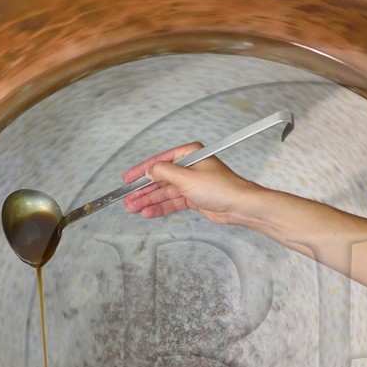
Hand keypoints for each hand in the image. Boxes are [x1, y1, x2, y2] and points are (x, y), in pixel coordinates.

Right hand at [120, 144, 261, 224]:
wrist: (239, 205)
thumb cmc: (220, 187)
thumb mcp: (187, 177)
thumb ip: (164, 172)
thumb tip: (149, 170)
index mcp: (189, 155)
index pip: (159, 161)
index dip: (141, 171)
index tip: (127, 178)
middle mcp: (189, 167)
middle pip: (160, 178)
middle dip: (143, 190)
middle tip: (127, 198)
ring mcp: (191, 183)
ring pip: (164, 192)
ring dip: (149, 200)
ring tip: (132, 207)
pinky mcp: (194, 198)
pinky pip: (172, 202)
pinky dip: (160, 207)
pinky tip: (148, 212)